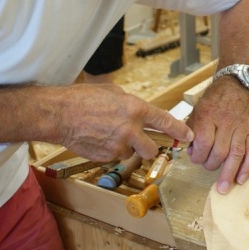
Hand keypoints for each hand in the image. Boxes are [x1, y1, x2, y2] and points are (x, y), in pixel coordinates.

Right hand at [55, 83, 193, 162]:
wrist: (59, 114)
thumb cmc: (83, 98)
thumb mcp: (113, 92)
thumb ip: (131, 105)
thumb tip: (140, 114)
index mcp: (135, 108)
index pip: (165, 122)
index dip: (180, 130)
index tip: (188, 136)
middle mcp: (130, 129)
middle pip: (152, 149)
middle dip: (148, 147)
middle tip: (139, 141)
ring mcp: (118, 145)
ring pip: (131, 154)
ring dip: (126, 148)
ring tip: (108, 134)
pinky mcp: (106, 157)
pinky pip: (115, 157)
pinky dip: (111, 151)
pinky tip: (98, 139)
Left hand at [187, 77, 248, 193]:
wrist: (235, 88)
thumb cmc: (212, 102)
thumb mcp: (196, 111)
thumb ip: (191, 131)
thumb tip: (190, 152)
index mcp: (208, 115)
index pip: (204, 141)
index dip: (198, 155)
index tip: (194, 158)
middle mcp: (225, 121)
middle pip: (220, 150)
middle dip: (211, 164)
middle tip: (206, 166)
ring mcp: (241, 127)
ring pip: (236, 153)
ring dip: (229, 173)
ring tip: (223, 188)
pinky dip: (247, 166)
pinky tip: (241, 179)